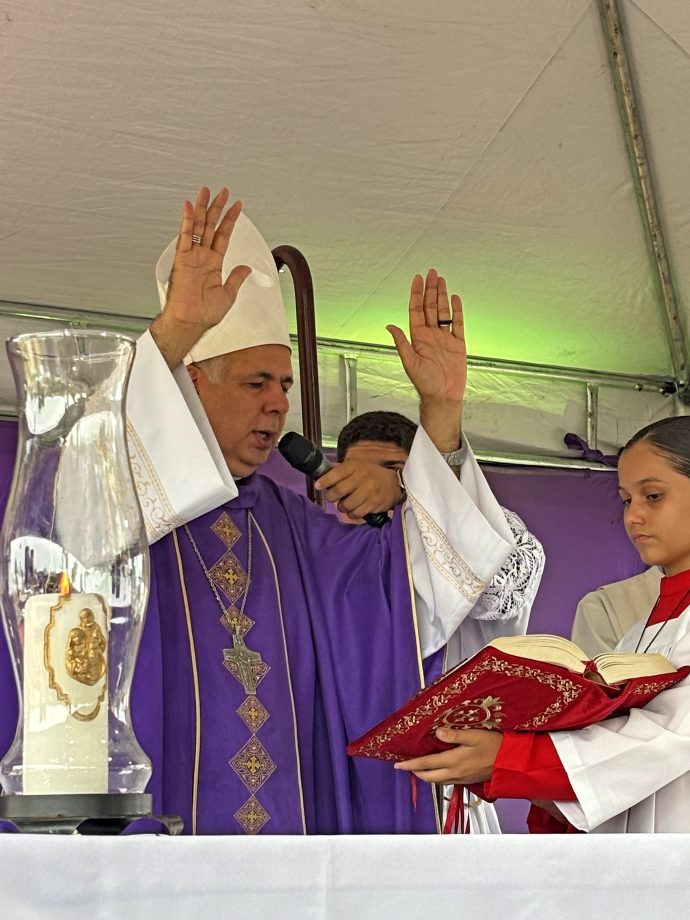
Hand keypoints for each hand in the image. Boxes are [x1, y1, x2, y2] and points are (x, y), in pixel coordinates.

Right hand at [151, 186, 251, 366]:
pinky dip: (186, 220)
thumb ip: (236, 278)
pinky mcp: (182, 259)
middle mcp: (202, 257)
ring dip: (202, 208)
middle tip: (222, 192)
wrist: (191, 321)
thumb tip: (246, 268)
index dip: (230, 220)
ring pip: (197, 226)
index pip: (223, 236)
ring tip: (206, 191)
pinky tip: (188, 206)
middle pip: (210, 226)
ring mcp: (192, 257)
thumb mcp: (228, 294)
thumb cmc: (205, 314)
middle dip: (217, 208)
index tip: (237, 207)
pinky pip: (184, 236)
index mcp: (213, 264)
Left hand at [314, 460, 402, 521]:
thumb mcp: (357, 466)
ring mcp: (369, 491)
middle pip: (338, 490)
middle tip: (332, 497)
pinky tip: (354, 509)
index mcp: (355, 466)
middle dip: (331, 497)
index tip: (318, 486)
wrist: (394, 484)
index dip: (324, 481)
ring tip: (345, 503)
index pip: (336, 473)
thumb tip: (321, 476)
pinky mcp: (374, 503)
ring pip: (346, 504)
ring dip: (342, 507)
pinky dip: (352, 514)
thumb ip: (341, 470)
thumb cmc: (370, 474)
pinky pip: (355, 513)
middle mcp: (362, 477)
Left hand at [387, 270, 466, 451]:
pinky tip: (455, 298)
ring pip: (443, 312)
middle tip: (432, 272)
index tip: (417, 279)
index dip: (416, 294)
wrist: (443, 397)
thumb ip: (402, 343)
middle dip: (430, 289)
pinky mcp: (458, 344)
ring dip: (442, 296)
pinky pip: (458, 324)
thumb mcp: (409, 362)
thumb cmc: (425, 384)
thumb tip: (390, 326)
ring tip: (441, 280)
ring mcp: (444, 338)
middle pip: (430, 307)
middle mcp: (430, 335)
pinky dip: (457, 311)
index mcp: (417, 338)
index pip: (416, 311)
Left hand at [394, 728, 502, 784]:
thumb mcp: (475, 735)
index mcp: (454, 762)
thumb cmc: (495, 746)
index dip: (410, 764)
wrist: (511, 762)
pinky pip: (447, 781)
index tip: (398, 765)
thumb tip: (438, 732)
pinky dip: (437, 776)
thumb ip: (455, 735)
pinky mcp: (467, 780)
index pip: (426, 764)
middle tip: (405, 766)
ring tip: (419, 768)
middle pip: (429, 777)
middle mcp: (456, 773)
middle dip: (415, 772)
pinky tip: (438, 770)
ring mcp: (462, 778)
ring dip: (426, 775)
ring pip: (437, 781)